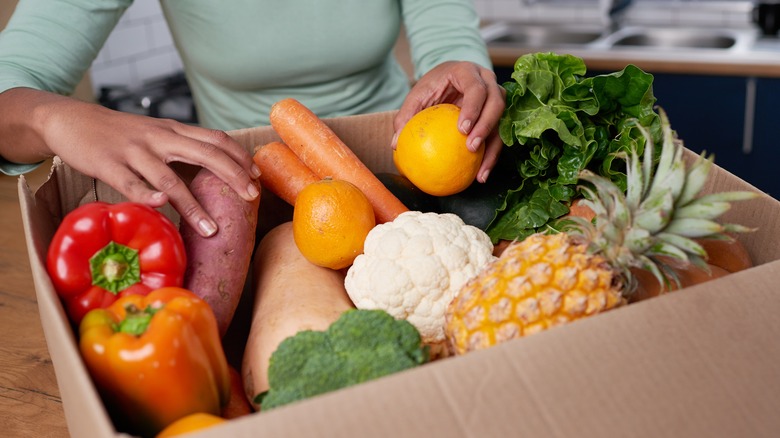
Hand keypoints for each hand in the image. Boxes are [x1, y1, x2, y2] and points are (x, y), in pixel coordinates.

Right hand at [2, 89, 258, 236]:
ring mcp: (134, 151)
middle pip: (205, 154)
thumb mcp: (157, 132)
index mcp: (174, 130)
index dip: (239, 157)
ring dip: (193, 206)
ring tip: (211, 230)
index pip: (216, 139)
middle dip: (232, 176)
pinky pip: (131, 184)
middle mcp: (159, 138)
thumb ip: (184, 146)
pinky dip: (147, 196)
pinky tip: (162, 206)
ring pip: (170, 179)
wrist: (71, 119)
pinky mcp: (109, 164)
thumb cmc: (120, 133)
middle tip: (251, 198)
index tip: (257, 177)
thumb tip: (217, 168)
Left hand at [393, 61, 505, 182]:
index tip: (463, 129)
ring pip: (502, 121)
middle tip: (471, 147)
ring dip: (493, 148)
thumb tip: (396, 144)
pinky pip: (498, 136)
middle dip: (486, 127)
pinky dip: (491, 156)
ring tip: (480, 171)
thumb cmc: (432, 86)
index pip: (476, 88)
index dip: (473, 108)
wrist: (448, 78)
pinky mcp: (498, 115)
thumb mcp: (417, 96)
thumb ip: (406, 116)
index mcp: (467, 72)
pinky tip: (481, 175)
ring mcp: (496, 97)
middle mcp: (488, 82)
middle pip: (496, 103)